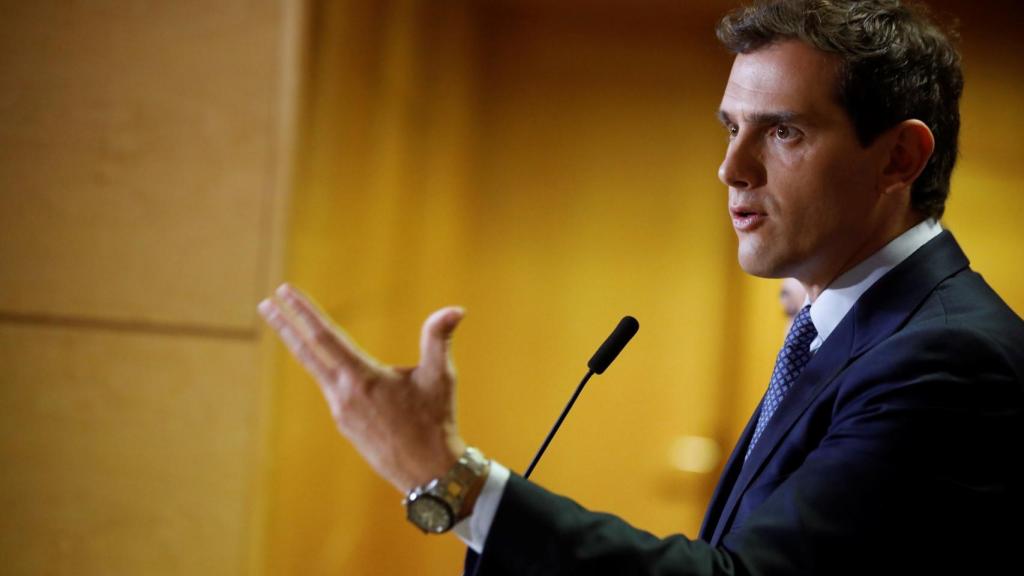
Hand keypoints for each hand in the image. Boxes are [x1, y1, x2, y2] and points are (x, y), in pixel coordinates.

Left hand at [258, 284, 466, 492]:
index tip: (284, 292)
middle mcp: (344, 394)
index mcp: (362, 378)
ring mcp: (341, 411)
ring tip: (289, 328)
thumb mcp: (440, 377)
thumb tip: (457, 310)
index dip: (304, 312)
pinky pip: (331, 388)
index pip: (325, 337)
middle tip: (265, 303)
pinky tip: (331, 367)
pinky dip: (323, 369)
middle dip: (285, 325)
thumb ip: (439, 339)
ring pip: (316, 370)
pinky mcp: (345, 423)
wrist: (427, 472)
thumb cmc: (436, 421)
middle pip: (307, 352)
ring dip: (301, 346)